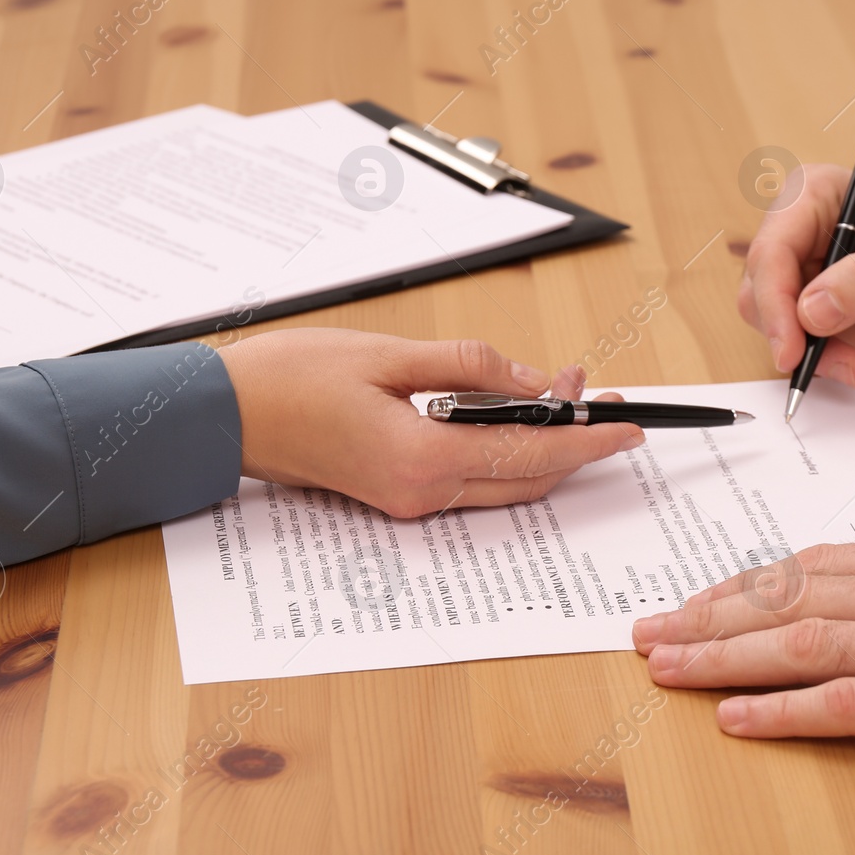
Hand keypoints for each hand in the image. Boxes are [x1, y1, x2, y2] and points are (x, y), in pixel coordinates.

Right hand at [218, 329, 642, 518]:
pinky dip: (503, 447)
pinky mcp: (397, 494)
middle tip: (603, 397)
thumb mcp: (389, 354)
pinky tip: (512, 411)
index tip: (628, 425)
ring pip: (503, 481)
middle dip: (574, 440)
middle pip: (527, 477)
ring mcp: (409, 501)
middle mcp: (422, 493)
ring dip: (540, 442)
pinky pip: (472, 477)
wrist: (227, 415)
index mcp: (423, 457)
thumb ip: (469, 366)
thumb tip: (533, 380)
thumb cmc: (293, 378)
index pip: (532, 452)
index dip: (588, 439)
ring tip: (564, 392)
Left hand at [631, 534, 854, 780]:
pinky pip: (846, 702)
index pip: (809, 564)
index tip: (695, 600)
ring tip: (666, 667)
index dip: (741, 585)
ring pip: (800, 641)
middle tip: (649, 631)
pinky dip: (782, 710)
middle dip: (709, 615)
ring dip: (722, 657)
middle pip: (788, 596)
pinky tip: (735, 716)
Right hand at [738, 166, 854, 385]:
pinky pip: (819, 345)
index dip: (774, 306)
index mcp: (814, 198)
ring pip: (795, 331)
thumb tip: (809, 314)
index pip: (770, 254)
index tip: (792, 352)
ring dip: (852, 343)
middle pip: (768, 300)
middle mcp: (802, 234)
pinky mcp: (826, 307)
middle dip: (817, 337)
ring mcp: (812, 274)